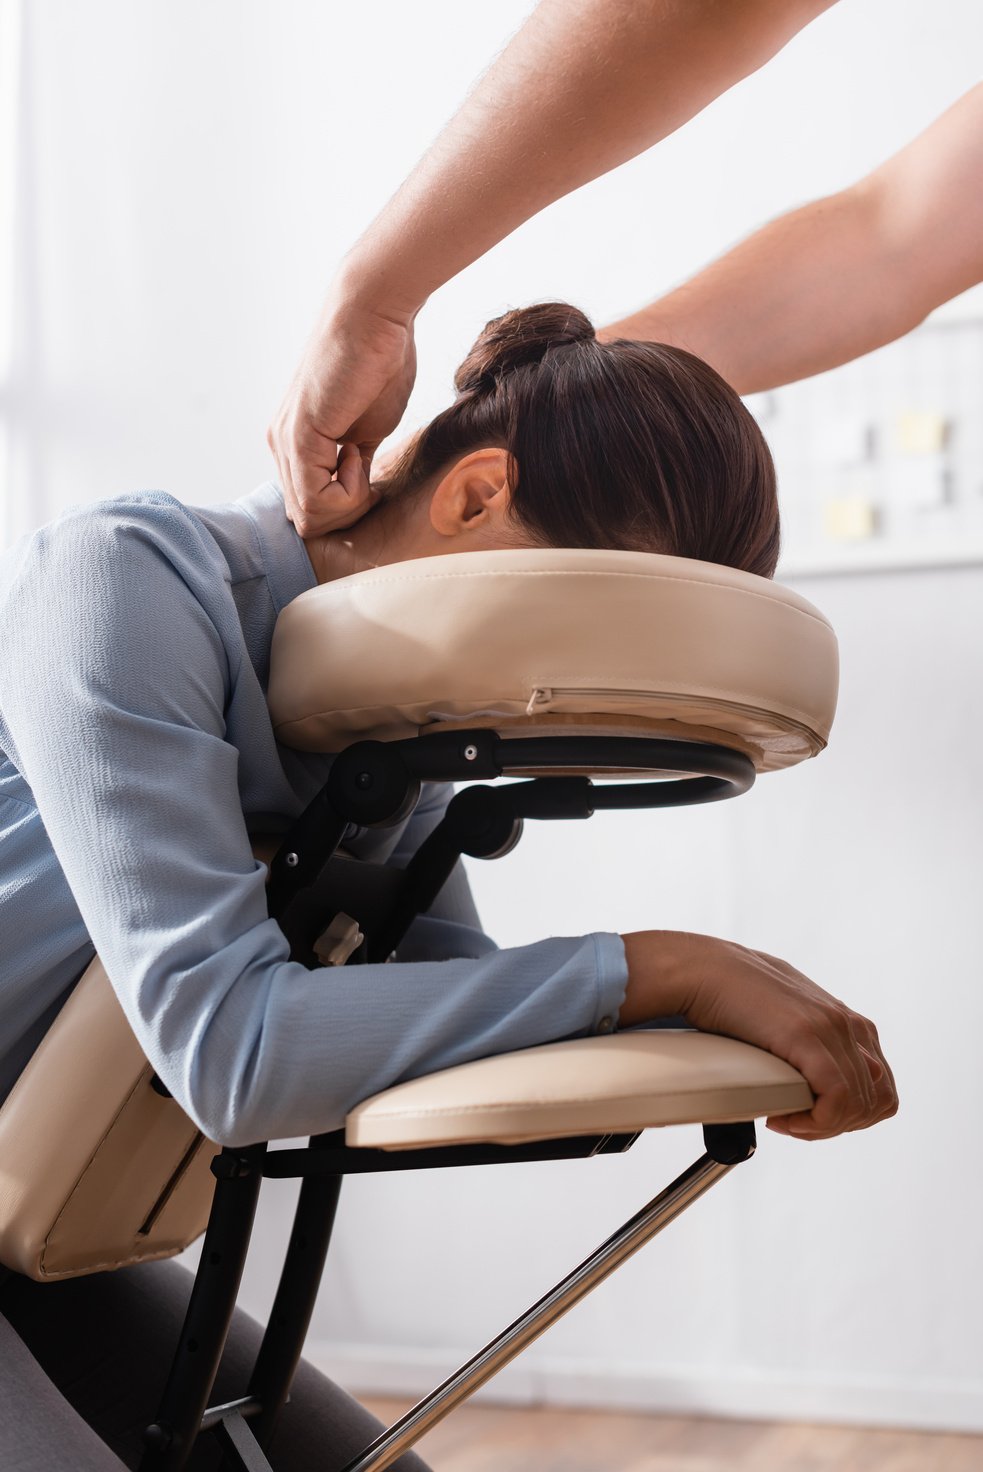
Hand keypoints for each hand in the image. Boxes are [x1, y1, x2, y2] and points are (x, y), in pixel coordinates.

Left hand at [268, 294, 417, 536]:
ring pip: (310, 517)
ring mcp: (285, 442)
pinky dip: (349, 490)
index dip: (347, 507)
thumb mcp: (371, 429)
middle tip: (369, 472)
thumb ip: (357, 462)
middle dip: (347, 511)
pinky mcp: (298, 438)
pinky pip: (317, 500)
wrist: (374, 316)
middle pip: (306, 520)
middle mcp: (281, 445)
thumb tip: (360, 489)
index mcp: (297, 444)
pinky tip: (357, 452)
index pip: (311, 508)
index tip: (371, 473)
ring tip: (362, 456)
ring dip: (350, 501)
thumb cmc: (380, 362)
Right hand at [620, 930, 897, 1140]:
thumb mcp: (783, 1021)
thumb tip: (811, 1078)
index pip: (881, 1088)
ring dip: (822, 1126)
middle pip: (876, 1102)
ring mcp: (831, 1028)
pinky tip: (781, 1118)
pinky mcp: (809, 1037)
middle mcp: (847, 1024)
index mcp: (847, 1021)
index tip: (810, 1115)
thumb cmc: (730, 997)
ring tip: (785, 1119)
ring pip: (858, 1106)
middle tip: (797, 1122)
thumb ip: (807, 1043)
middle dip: (838, 1125)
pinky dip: (814, 1122)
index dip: (850, 1114)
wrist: (702, 971)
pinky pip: (838, 1100)